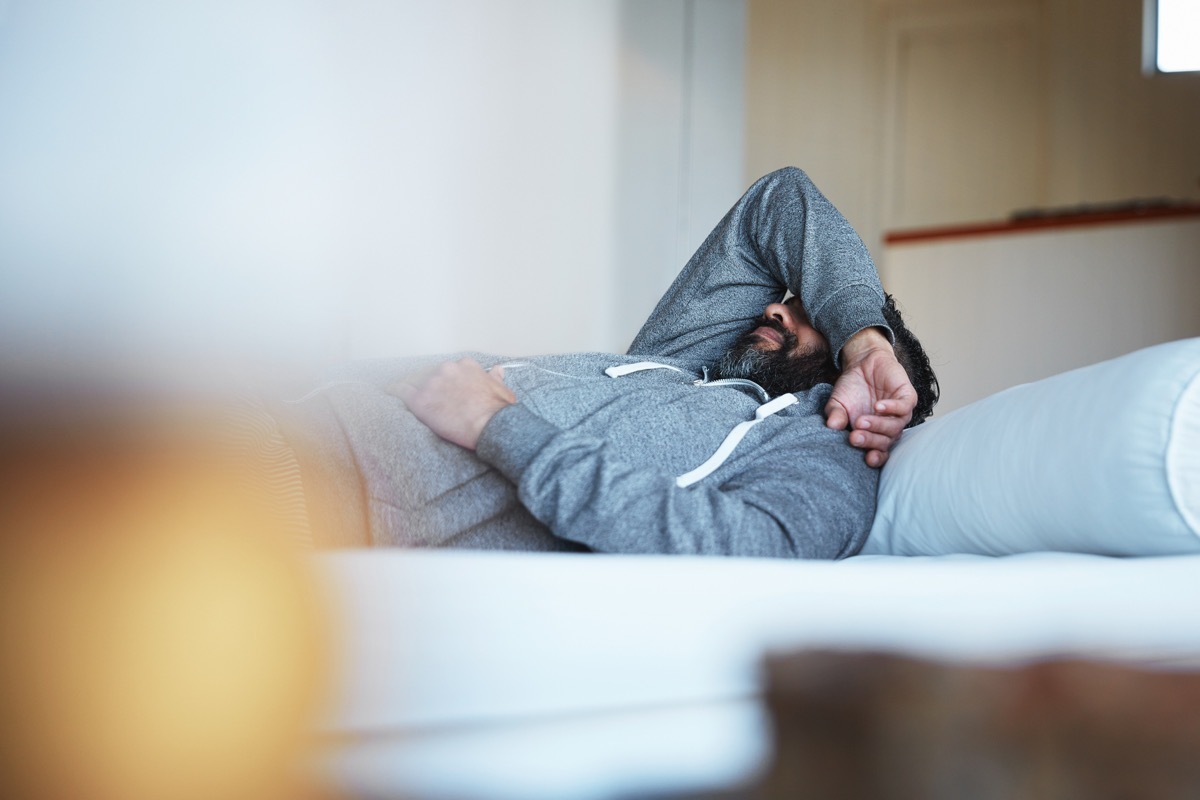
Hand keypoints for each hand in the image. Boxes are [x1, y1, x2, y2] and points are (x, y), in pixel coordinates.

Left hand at [392, 358, 514, 449]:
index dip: (446, 379)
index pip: (450, 369)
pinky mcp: (421, 400)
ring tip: (408, 395)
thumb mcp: (503, 390)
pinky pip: (401, 391)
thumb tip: (497, 371)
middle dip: (430, 384)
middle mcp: (447, 369)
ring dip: (413, 388)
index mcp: (466, 366)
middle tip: (432, 397)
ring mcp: (432, 383)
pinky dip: (394, 390)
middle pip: (432, 374)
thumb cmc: (499, 411)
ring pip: (416, 382)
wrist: (491, 426)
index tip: (446, 387)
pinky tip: (389, 392)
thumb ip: (495, 378)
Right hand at [824, 328, 915, 467]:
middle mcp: (888, 428)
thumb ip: (835, 415)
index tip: (866, 459)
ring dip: (878, 426)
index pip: (879, 453)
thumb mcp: (837, 402)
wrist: (863, 362)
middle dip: (870, 441)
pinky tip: (878, 406)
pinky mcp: (907, 398)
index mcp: (874, 435)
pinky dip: (892, 408)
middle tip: (855, 437)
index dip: (875, 458)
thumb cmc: (851, 388)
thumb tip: (831, 426)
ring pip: (895, 427)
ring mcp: (899, 414)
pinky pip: (904, 407)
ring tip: (861, 421)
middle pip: (886, 442)